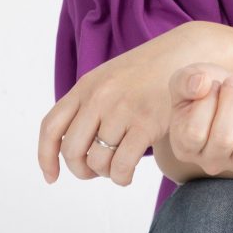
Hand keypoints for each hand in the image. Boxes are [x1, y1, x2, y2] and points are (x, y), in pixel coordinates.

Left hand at [37, 24, 211, 186]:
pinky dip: (121, 177)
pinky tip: (128, 174)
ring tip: (117, 168)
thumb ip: (89, 102)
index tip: (52, 177)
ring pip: (97, 162)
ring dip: (106, 173)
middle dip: (81, 170)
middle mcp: (99, 97)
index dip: (45, 158)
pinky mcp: (147, 123)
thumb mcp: (111, 77)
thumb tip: (71, 145)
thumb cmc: (149, 71)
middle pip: (72, 151)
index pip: (51, 127)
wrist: (186, 55)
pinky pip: (122, 166)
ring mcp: (123, 110)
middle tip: (95, 171)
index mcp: (86, 86)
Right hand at [168, 64, 232, 177]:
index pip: (195, 132)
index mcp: (185, 147)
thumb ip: (185, 81)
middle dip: (232, 100)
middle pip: (224, 139)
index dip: (207, 101)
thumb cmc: (205, 88)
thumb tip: (201, 84)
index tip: (213, 84)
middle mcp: (211, 162)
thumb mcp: (187, 79)